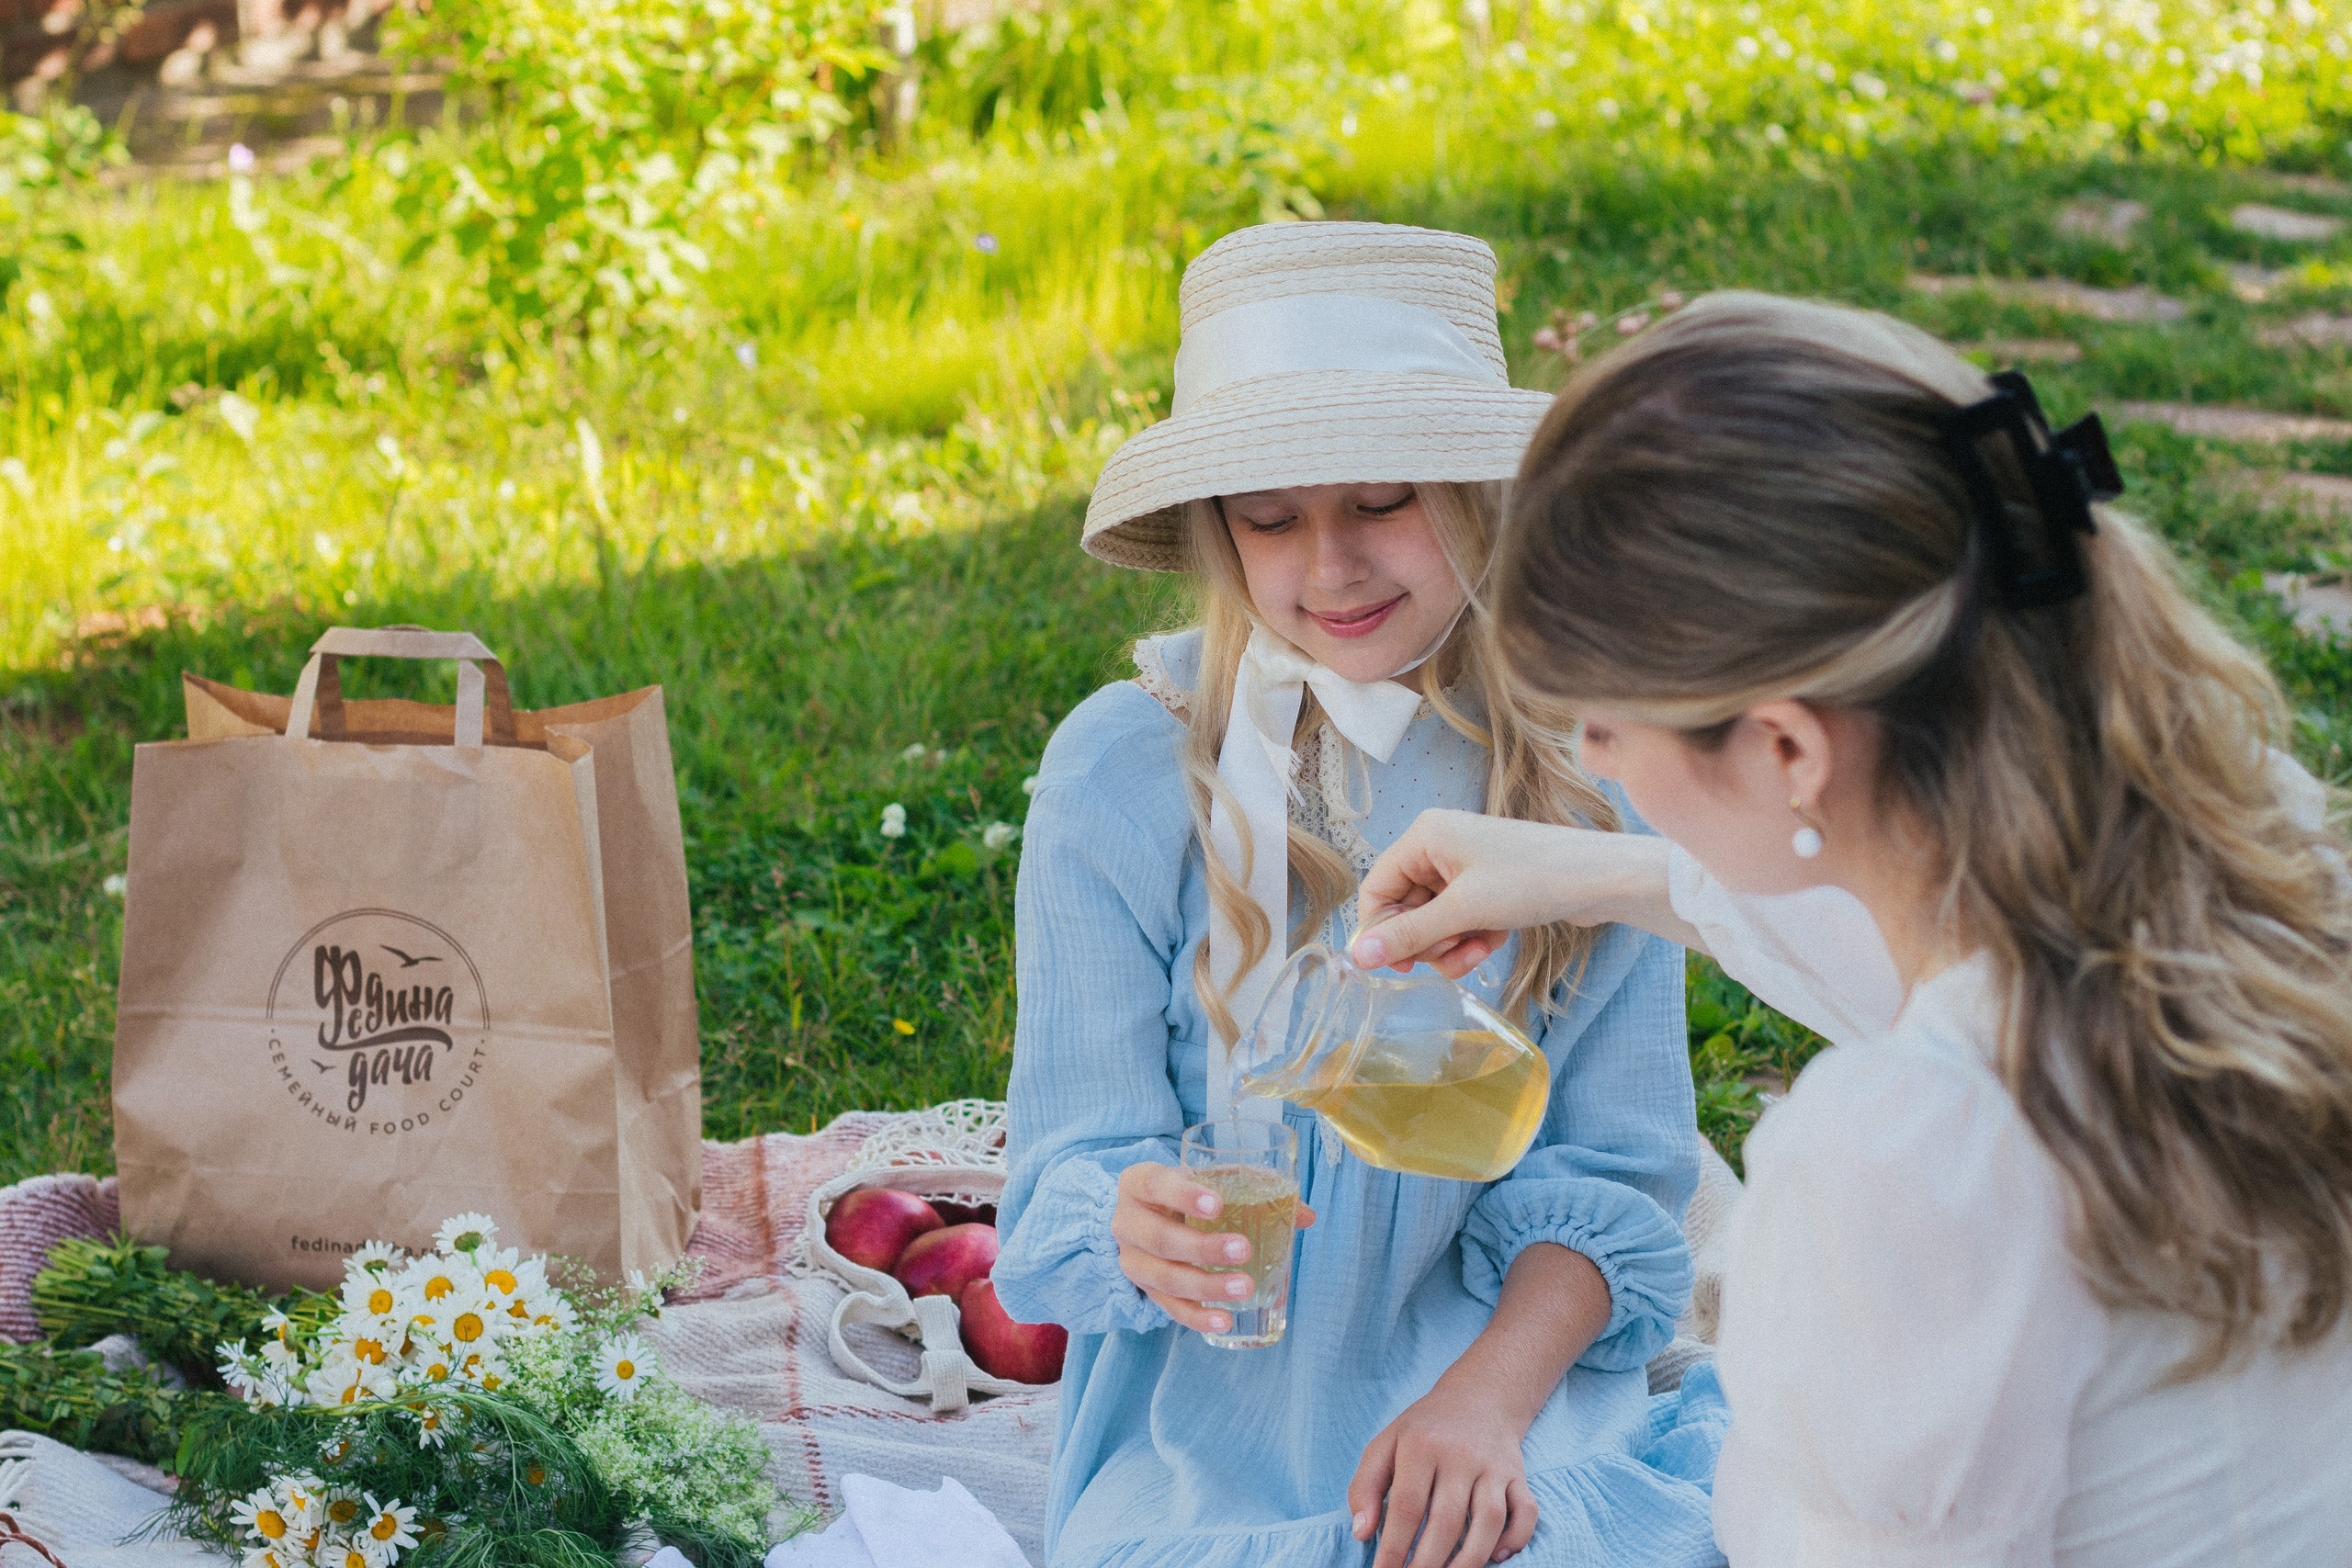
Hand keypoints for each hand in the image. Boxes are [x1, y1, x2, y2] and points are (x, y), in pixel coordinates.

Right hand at [1111, 1162, 1315, 1334]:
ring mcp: (1132, 1260)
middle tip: (1243, 1250)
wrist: (1142, 1216)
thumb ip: (1250, 1188)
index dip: (1184, 1195)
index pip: (1156, 1183)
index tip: (1218, 1205)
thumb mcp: (1204, 1180)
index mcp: (1139, 1183)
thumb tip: (1304, 1215)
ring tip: (1244, 1288)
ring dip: (1206, 1287)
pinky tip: (1224, 1321)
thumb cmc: (1182, 1193)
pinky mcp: (1144, 1289)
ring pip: (1164, 1278)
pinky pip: (1168, 1308)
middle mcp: (1127, 1222)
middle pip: (1160, 1238)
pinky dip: (1196, 1317)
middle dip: (1202, 1248)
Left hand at [1348, 1367, 1539, 1566]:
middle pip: (1447, 1521)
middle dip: (1428, 1563)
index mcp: (1421, 1446)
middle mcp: (1460, 1455)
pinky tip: (1496, 1557)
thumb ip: (1365, 1486)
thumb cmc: (1424, 1428)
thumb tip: (1363, 1533)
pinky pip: (1526, 1512)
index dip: (1394, 1548)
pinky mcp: (1518, 1475)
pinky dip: (1516, 1539)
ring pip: (1489, 1521)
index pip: (1406, 1508)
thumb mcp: (1385, 1444)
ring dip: (1470, 1559)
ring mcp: (1493, 1465)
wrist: (1480, 1395)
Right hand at [1350, 810, 1692, 978]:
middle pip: (1405, 908)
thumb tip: (1356, 957)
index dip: (1381, 931)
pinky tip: (1494, 940)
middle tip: (1453, 957)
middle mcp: (1439, 846)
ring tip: (1479, 951)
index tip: (1400, 967)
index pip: (1376, 889)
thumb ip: (1407, 935)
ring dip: (1451, 945)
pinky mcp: (1487, 885)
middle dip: (1427, 941)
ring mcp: (1465, 866)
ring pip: (1433, 920)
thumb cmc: (1533, 878)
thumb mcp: (1463, 912)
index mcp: (1424, 836)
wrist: (1600, 877)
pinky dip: (1471, 937)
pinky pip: (1459, 920)